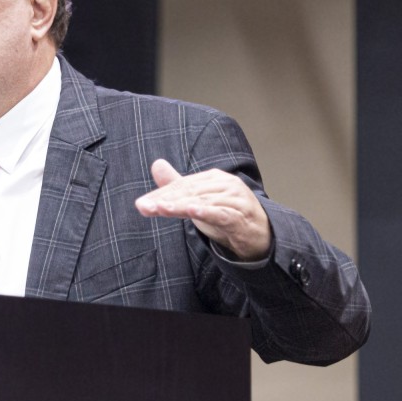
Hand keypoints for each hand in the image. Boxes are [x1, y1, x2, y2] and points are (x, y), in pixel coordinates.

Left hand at [135, 159, 271, 260]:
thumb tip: (156, 164)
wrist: (259, 236)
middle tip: (145, 207)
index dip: (161, 194)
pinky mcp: (242, 217)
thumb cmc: (225, 213)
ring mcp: (236, 200)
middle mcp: (225, 185)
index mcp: (213, 178)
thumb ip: (177, 185)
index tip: (142, 205)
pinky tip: (193, 211)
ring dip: (180, 206)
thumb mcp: (198, 200)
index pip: (182, 185)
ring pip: (203, 202)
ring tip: (161, 209)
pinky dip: (207, 212)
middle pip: (190, 192)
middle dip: (165, 200)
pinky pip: (223, 214)